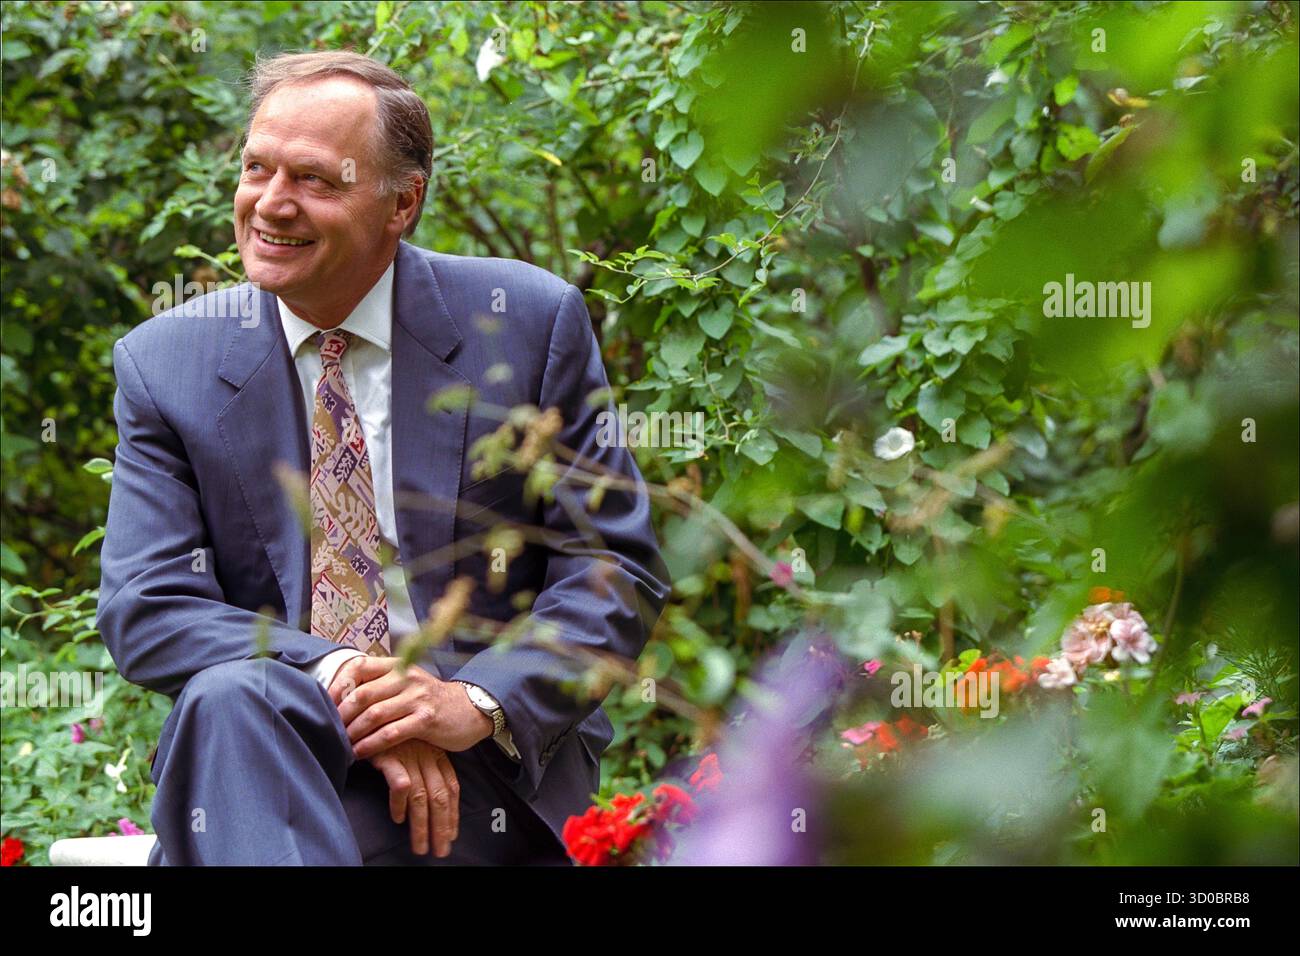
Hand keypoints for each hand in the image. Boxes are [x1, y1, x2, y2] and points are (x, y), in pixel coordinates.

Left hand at [329, 656, 493, 758]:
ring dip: (353, 732)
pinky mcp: (426, 720)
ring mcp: (418, 698)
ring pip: (375, 714)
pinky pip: (392, 733)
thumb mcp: (407, 683)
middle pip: (363, 693)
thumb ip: (381, 684)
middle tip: (329, 729)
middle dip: (342, 714)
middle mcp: (408, 678)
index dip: (339, 684)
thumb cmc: (430, 700)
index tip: (325, 702)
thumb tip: (343, 694)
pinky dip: (372, 744)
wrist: (470, 709)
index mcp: (399, 666)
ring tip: (342, 745)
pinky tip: (361, 753)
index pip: (360, 666)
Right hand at [366, 739, 459, 856]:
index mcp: (437, 754)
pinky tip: (398, 819)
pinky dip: (400, 804)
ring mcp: (409, 755)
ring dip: (421, 825)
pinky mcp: (390, 755)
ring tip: (420, 846)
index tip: (452, 834)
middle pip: (439, 796)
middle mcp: (427, 755)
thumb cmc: (390, 733)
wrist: (369, 710)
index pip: (451, 787)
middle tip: (440, 850)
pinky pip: (400, 785)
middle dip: (441, 826)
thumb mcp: (414, 747)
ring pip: (422, 796)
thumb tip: (431, 802)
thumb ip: (424, 768)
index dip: (453, 813)